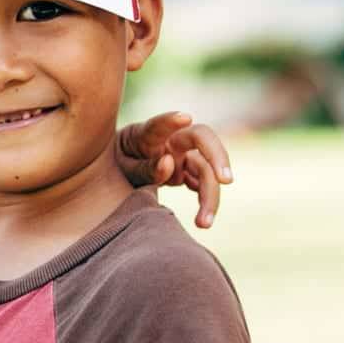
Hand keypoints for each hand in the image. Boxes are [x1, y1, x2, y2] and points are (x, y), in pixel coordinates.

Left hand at [116, 112, 233, 228]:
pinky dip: (205, 200)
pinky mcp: (188, 171)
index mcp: (148, 135)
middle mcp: (172, 141)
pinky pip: (202, 184)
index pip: (159, 125)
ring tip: (204, 224)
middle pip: (203, 140)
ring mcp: (183, 156)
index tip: (184, 118)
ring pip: (205, 169)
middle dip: (217, 157)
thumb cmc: (117, 163)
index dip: (170, 120)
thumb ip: (144, 168)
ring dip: (210, 196)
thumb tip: (170, 163)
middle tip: (226, 181)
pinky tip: (203, 219)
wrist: (118, 167)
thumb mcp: (122, 169)